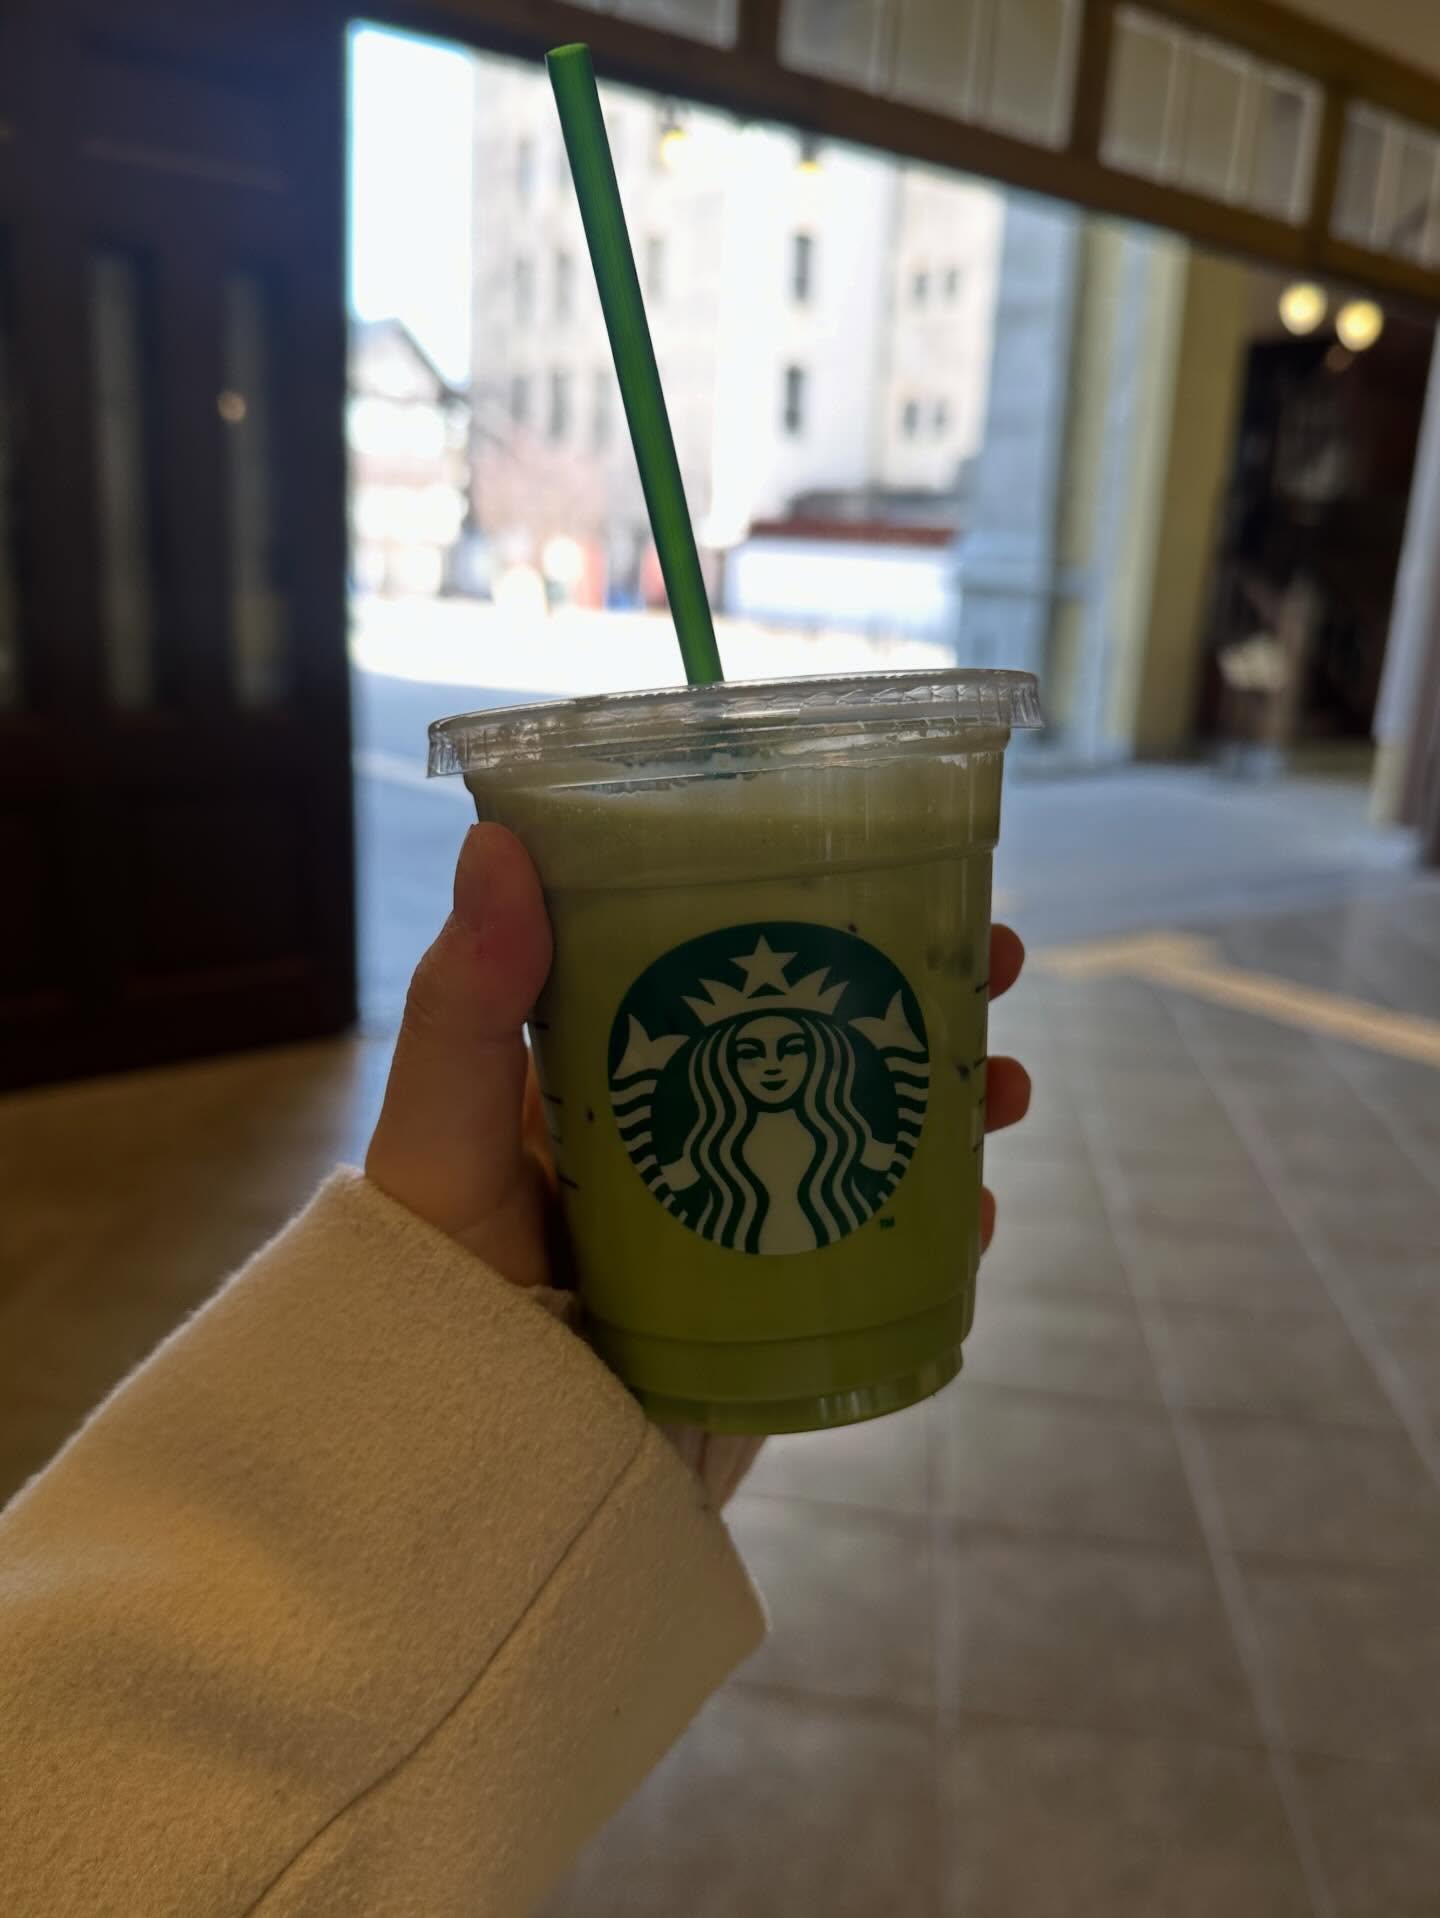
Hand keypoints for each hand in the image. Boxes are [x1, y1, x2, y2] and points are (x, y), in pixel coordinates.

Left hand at [366, 824, 1029, 1488]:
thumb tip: (495, 840)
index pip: (713, 958)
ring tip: (1008, 1086)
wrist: (477, 1492)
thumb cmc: (429, 1298)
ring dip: (949, 1100)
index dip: (799, 903)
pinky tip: (976, 1211)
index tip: (883, 852)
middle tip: (998, 963)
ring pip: (866, 1133)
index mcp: (606, 1074)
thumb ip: (463, 1009)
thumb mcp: (439, 1145)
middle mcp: (683, 1135)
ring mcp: (738, 1222)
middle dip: (912, 995)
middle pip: (818, 1039)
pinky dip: (937, 1225)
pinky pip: (875, 1251)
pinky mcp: (775, 1310)